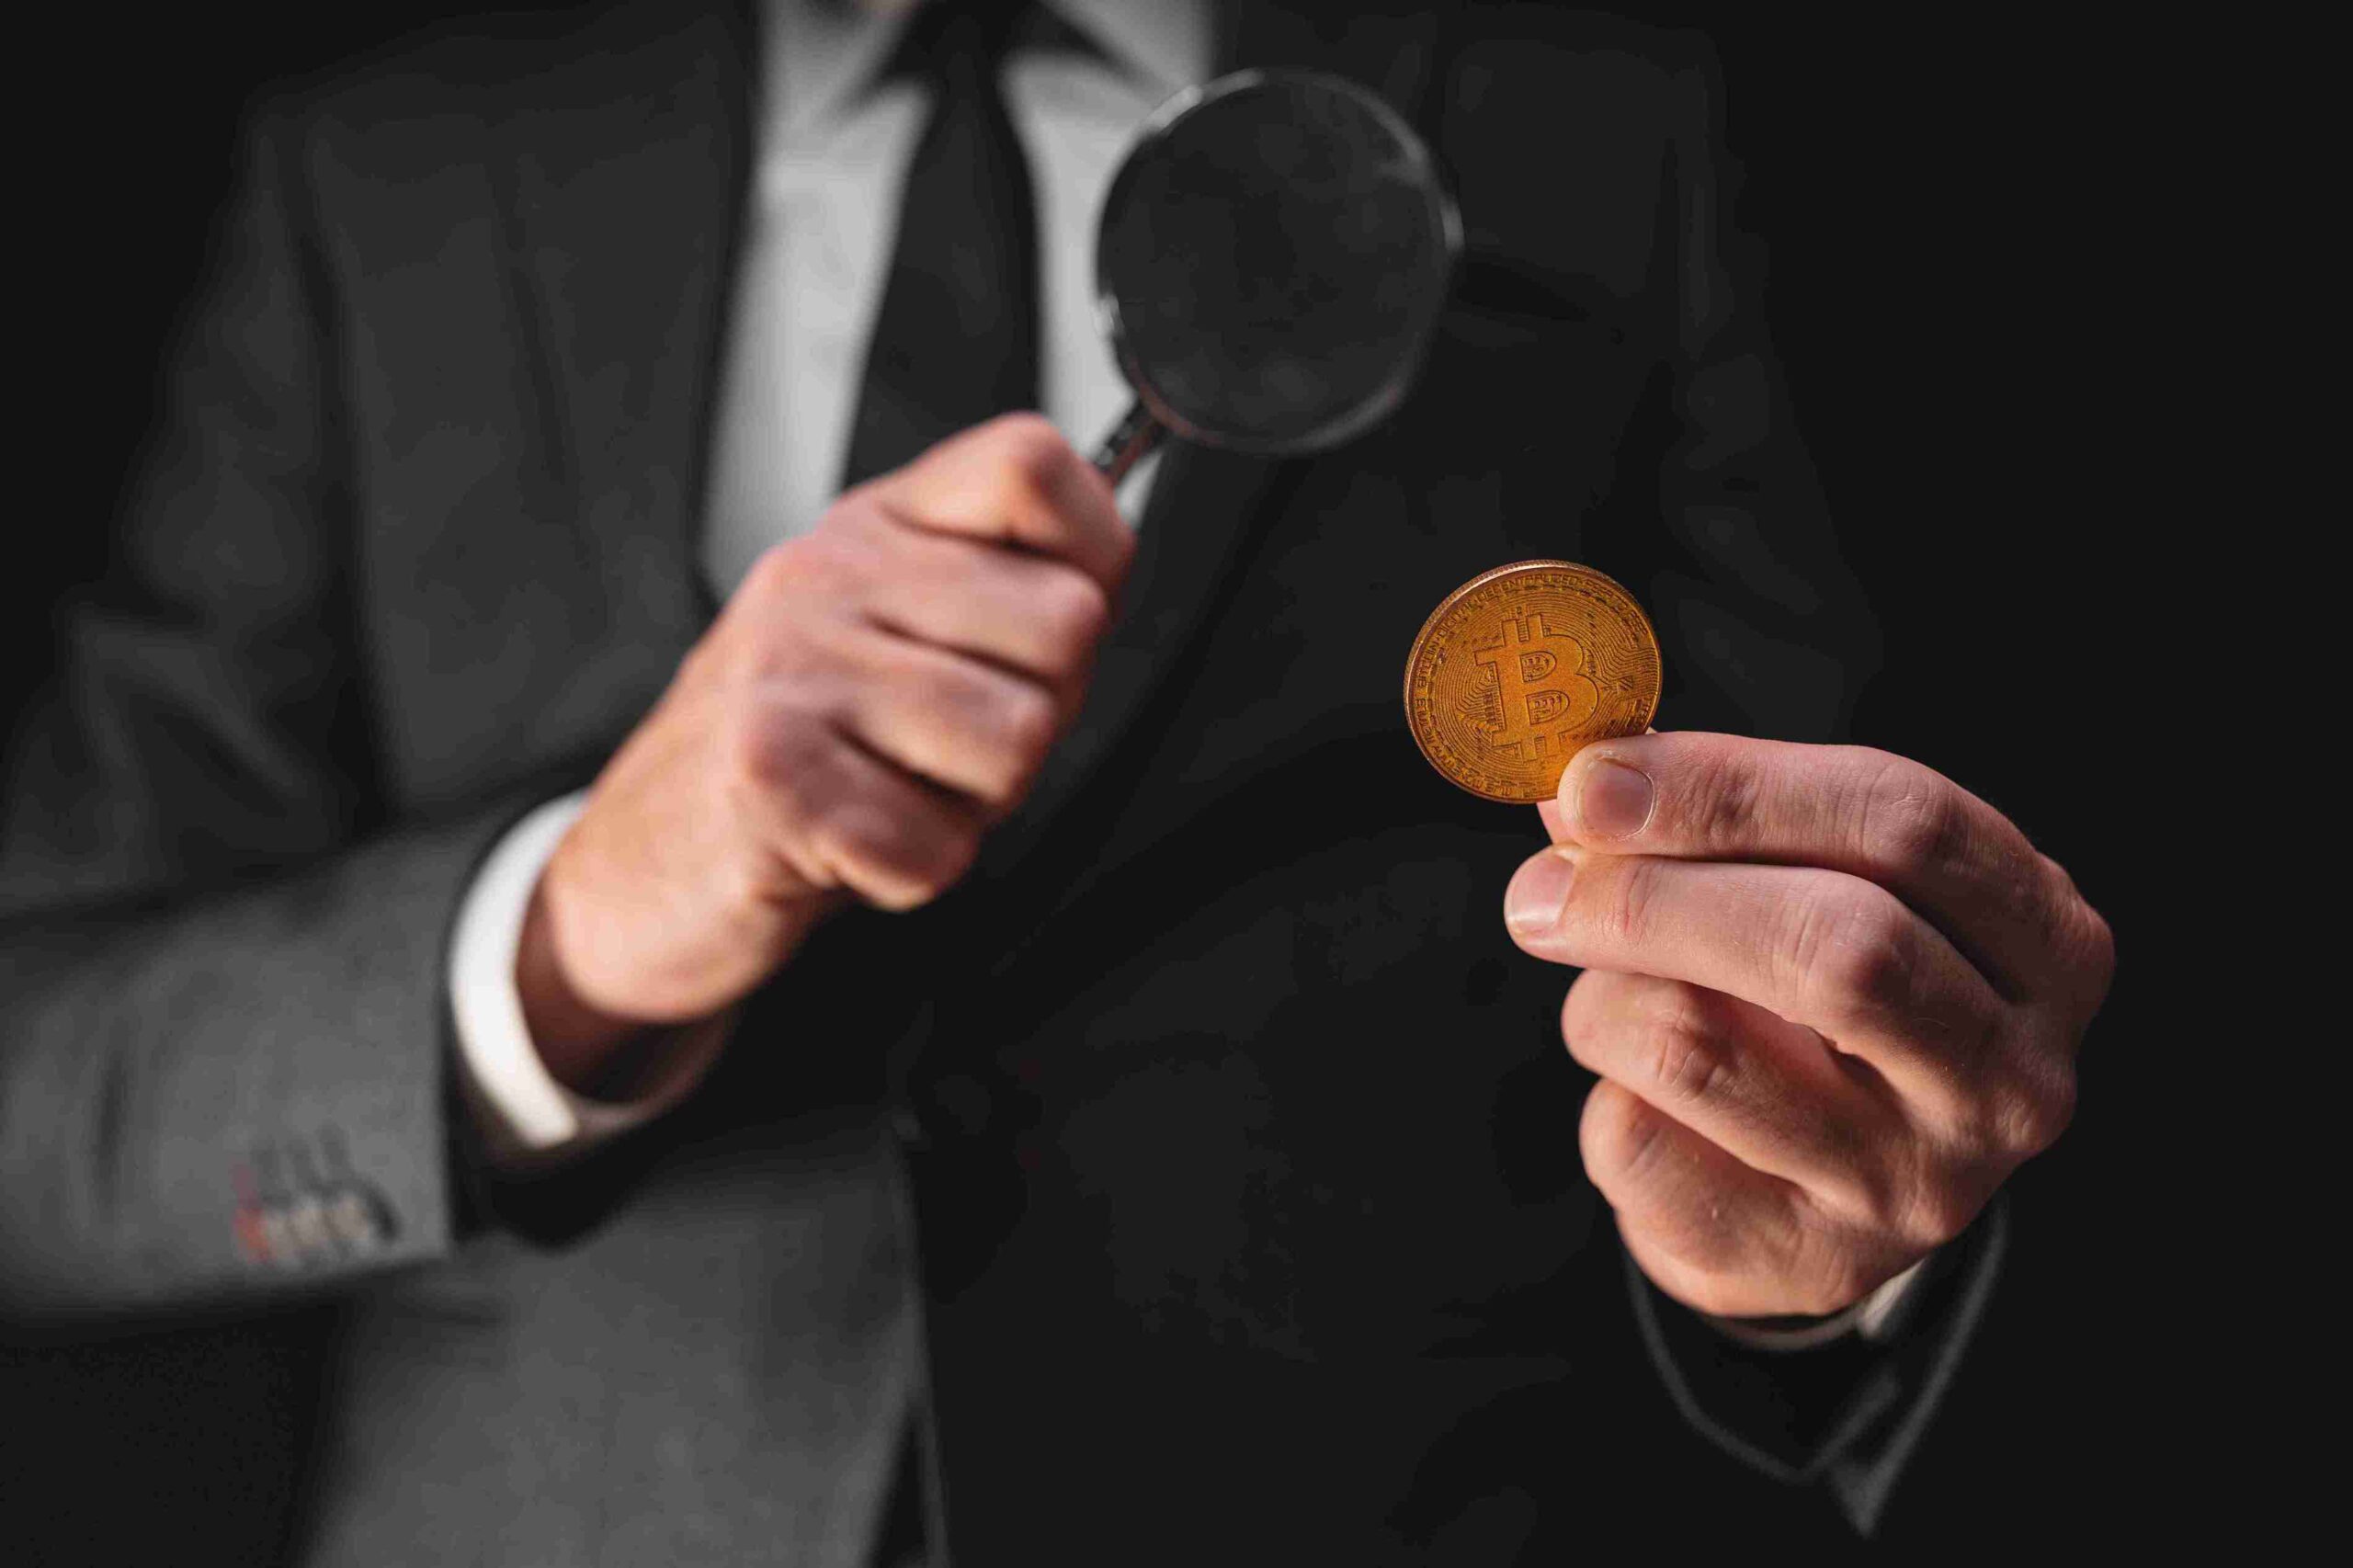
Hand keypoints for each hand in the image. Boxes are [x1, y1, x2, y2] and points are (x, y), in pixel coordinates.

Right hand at [518, 415, 1131, 1089]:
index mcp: (875, 527)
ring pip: (1017, 739)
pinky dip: (913, 870)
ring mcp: (793, 668)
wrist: (641, 865)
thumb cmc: (793, 752)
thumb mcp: (891, 633)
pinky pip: (938, 844)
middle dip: (1035, 717)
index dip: (1090, 549)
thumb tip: (1102, 575)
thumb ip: (995, 593)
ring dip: (974, 803)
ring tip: (893, 790)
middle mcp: (827, 575)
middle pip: (1064, 625)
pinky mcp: (773, 777)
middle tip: (944, 746)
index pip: (1032, 464)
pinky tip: (852, 845)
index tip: (1047, 621)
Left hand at [1504, 733, 2113, 1318]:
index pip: (1905, 826)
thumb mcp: (1811, 883)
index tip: (1597, 779)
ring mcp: (1917, 1186)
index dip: (1732, 788)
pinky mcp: (1808, 1262)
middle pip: (1834, 946)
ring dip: (1606, 999)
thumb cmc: (1818, 999)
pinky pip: (1640, 1142)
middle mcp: (2011, 1076)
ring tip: (1603, 992)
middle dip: (1654, 897)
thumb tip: (1585, 787)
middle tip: (1542, 884)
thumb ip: (1719, 819)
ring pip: (1702, 1048)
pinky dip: (1602, 1094)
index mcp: (2047, 944)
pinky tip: (1640, 1094)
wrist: (1814, 1194)